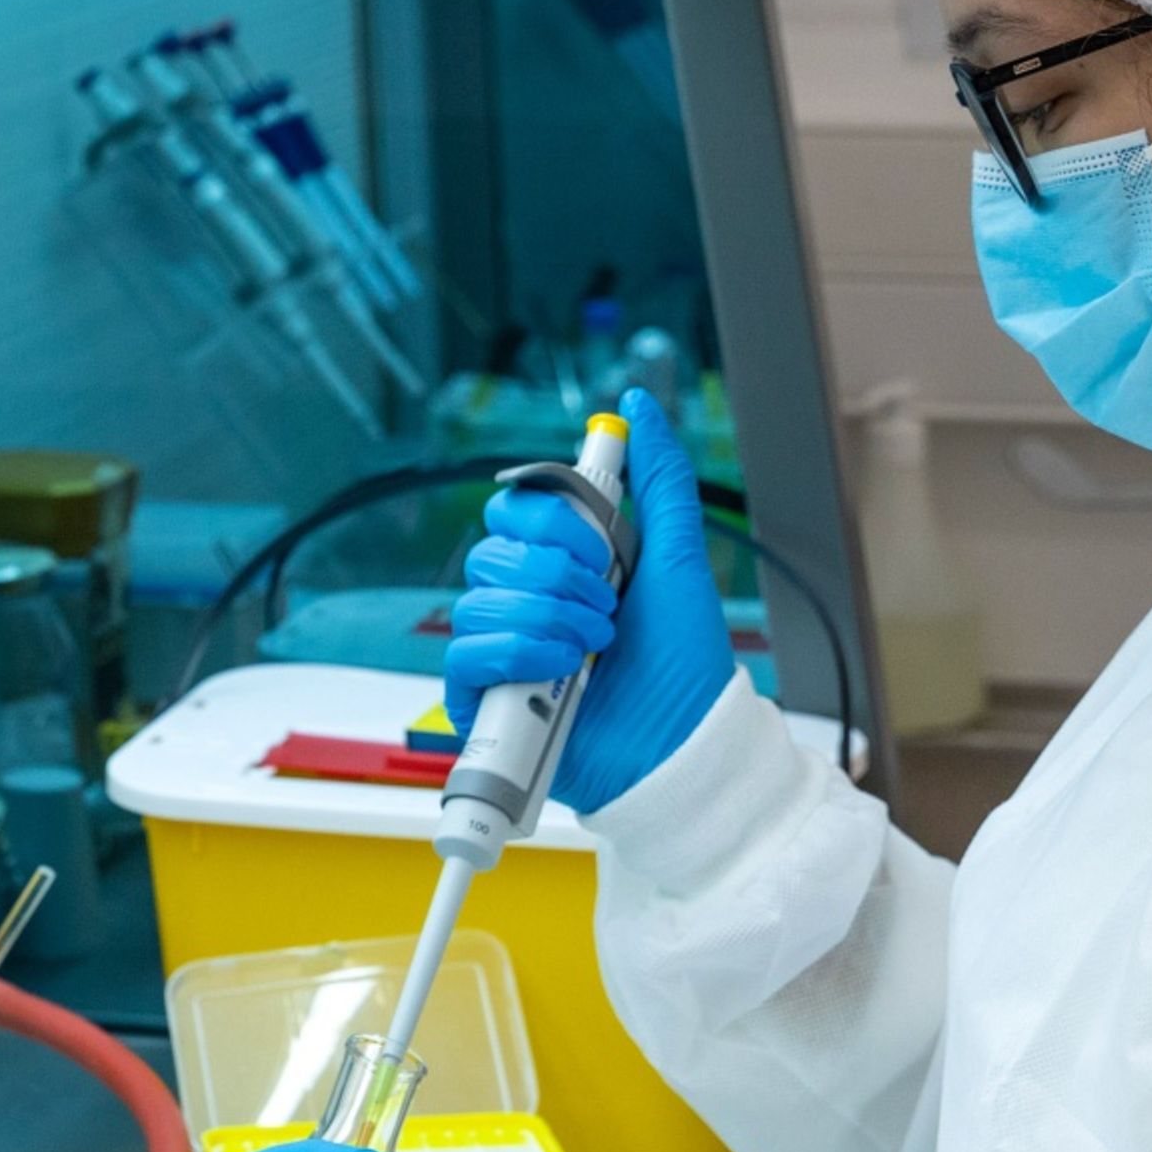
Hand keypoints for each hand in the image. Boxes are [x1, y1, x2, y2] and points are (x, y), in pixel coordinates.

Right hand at [441, 387, 735, 813]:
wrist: (685, 745)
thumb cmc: (686, 664)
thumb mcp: (678, 558)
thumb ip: (660, 478)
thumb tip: (637, 406)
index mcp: (563, 563)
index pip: (513, 508)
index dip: (549, 519)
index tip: (599, 544)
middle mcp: (526, 601)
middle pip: (491, 551)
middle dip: (556, 576)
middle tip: (606, 606)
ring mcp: (502, 650)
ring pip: (479, 601)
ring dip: (548, 620)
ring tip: (594, 650)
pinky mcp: (483, 699)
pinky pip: (466, 654)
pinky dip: (518, 655)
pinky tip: (561, 675)